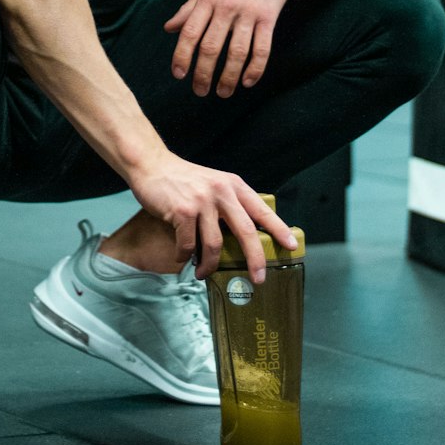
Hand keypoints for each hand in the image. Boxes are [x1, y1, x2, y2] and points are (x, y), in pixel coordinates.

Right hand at [128, 153, 298, 281]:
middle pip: (246, 232)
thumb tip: (241, 237)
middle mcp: (222, 192)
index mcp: (234, 186)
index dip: (279, 229)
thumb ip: (228, 204)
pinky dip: (185, 256)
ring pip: (215, 244)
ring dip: (209, 265)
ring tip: (203, 273)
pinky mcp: (182, 211)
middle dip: (255, 259)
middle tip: (258, 279)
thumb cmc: (183, 179)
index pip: (262, 211)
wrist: (152, 165)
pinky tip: (181, 257)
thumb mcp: (214, 184)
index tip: (292, 246)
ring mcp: (202, 202)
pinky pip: (188, 245)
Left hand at [164, 0, 294, 96]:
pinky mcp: (269, 17)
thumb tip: (168, 28)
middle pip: (211, 48)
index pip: (189, 33)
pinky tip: (248, 81)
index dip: (182, 56)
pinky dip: (255, 69)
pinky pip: (261, 49)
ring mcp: (249, 13)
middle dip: (203, 74)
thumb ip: (190, 7)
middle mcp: (226, 7)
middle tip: (200, 92)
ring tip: (223, 93)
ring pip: (236, 53)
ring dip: (228, 78)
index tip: (178, 75)